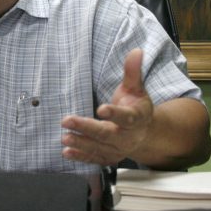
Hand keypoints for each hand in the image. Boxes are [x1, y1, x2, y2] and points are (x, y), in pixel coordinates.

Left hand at [61, 48, 152, 165]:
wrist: (146, 132)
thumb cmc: (136, 106)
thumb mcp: (136, 88)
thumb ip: (133, 71)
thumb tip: (136, 51)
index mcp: (136, 118)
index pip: (126, 117)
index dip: (114, 113)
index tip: (101, 109)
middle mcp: (128, 137)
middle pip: (107, 134)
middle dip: (87, 128)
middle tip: (67, 121)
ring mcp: (119, 149)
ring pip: (100, 149)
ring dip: (81, 144)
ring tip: (64, 137)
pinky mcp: (109, 157)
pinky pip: (95, 159)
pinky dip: (81, 157)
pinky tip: (66, 152)